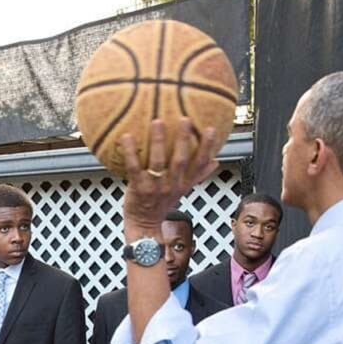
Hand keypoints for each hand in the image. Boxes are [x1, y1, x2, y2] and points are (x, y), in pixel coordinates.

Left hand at [120, 118, 221, 233]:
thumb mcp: (183, 190)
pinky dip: (130, 152)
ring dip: (157, 141)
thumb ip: (198, 175)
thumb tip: (215, 161)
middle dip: (183, 139)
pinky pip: (133, 167)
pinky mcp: (138, 187)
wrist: (145, 224)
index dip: (206, 147)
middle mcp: (172, 184)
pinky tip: (127, 137)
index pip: (199, 164)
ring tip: (157, 122)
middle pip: (180, 160)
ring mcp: (154, 186)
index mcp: (184, 183)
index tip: (211, 129)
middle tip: (184, 119)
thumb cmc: (162, 204)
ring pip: (158, 161)